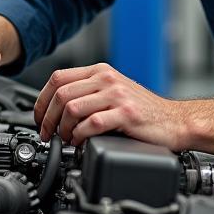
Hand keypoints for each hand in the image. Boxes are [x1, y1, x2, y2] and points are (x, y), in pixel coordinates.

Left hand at [33, 62, 186, 149]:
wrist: (175, 122)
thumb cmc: (144, 111)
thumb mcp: (113, 91)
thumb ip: (88, 92)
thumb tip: (55, 109)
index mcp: (101, 71)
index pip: (57, 78)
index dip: (41, 101)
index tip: (38, 118)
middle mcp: (107, 79)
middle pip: (61, 94)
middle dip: (47, 119)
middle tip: (48, 135)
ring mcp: (117, 95)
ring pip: (72, 108)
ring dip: (63, 129)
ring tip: (67, 140)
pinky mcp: (126, 114)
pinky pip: (92, 123)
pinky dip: (80, 136)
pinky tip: (81, 142)